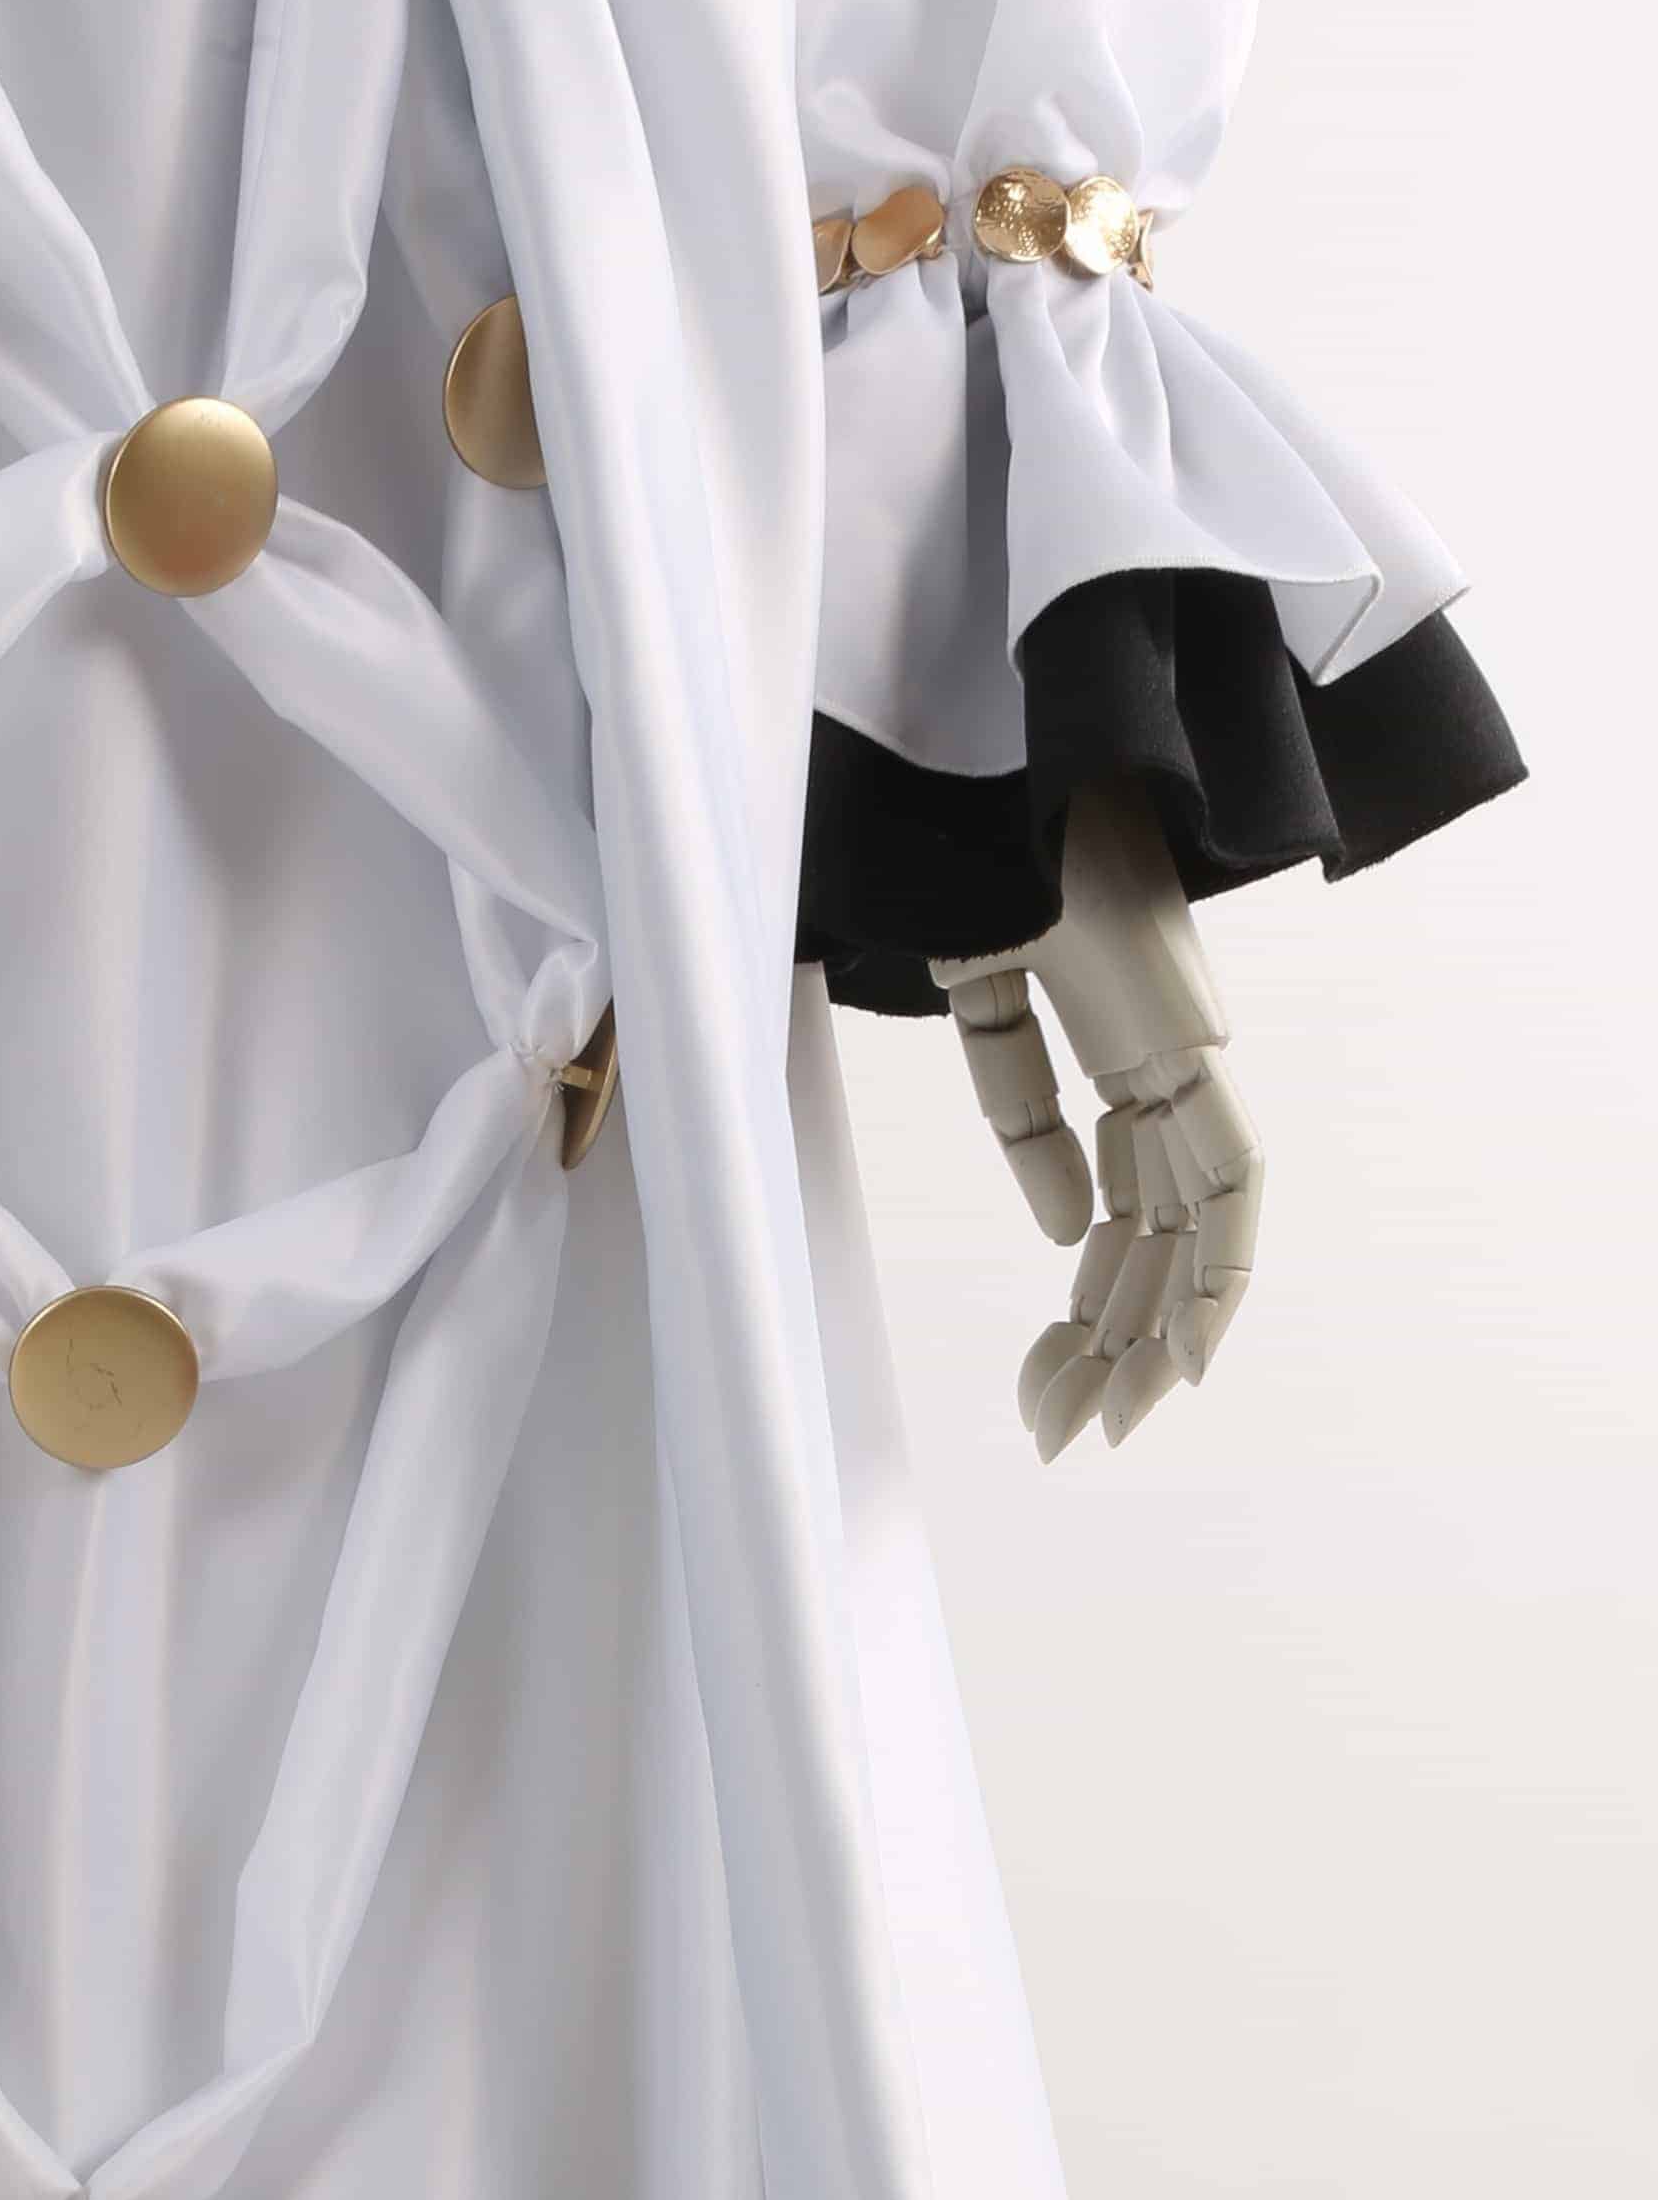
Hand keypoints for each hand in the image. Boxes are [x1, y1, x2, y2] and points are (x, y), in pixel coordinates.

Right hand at [939, 774, 1262, 1459]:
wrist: (1001, 762)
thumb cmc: (975, 841)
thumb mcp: (971, 988)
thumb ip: (1014, 1104)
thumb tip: (1063, 1226)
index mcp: (1107, 1035)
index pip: (1113, 1193)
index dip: (1088, 1296)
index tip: (1044, 1384)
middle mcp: (1161, 1050)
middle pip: (1150, 1228)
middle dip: (1112, 1342)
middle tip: (1066, 1437)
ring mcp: (1183, 1044)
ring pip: (1192, 1224)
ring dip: (1156, 1334)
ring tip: (1108, 1428)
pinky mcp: (1189, 1041)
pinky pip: (1228, 1178)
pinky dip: (1218, 1271)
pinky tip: (1183, 1357)